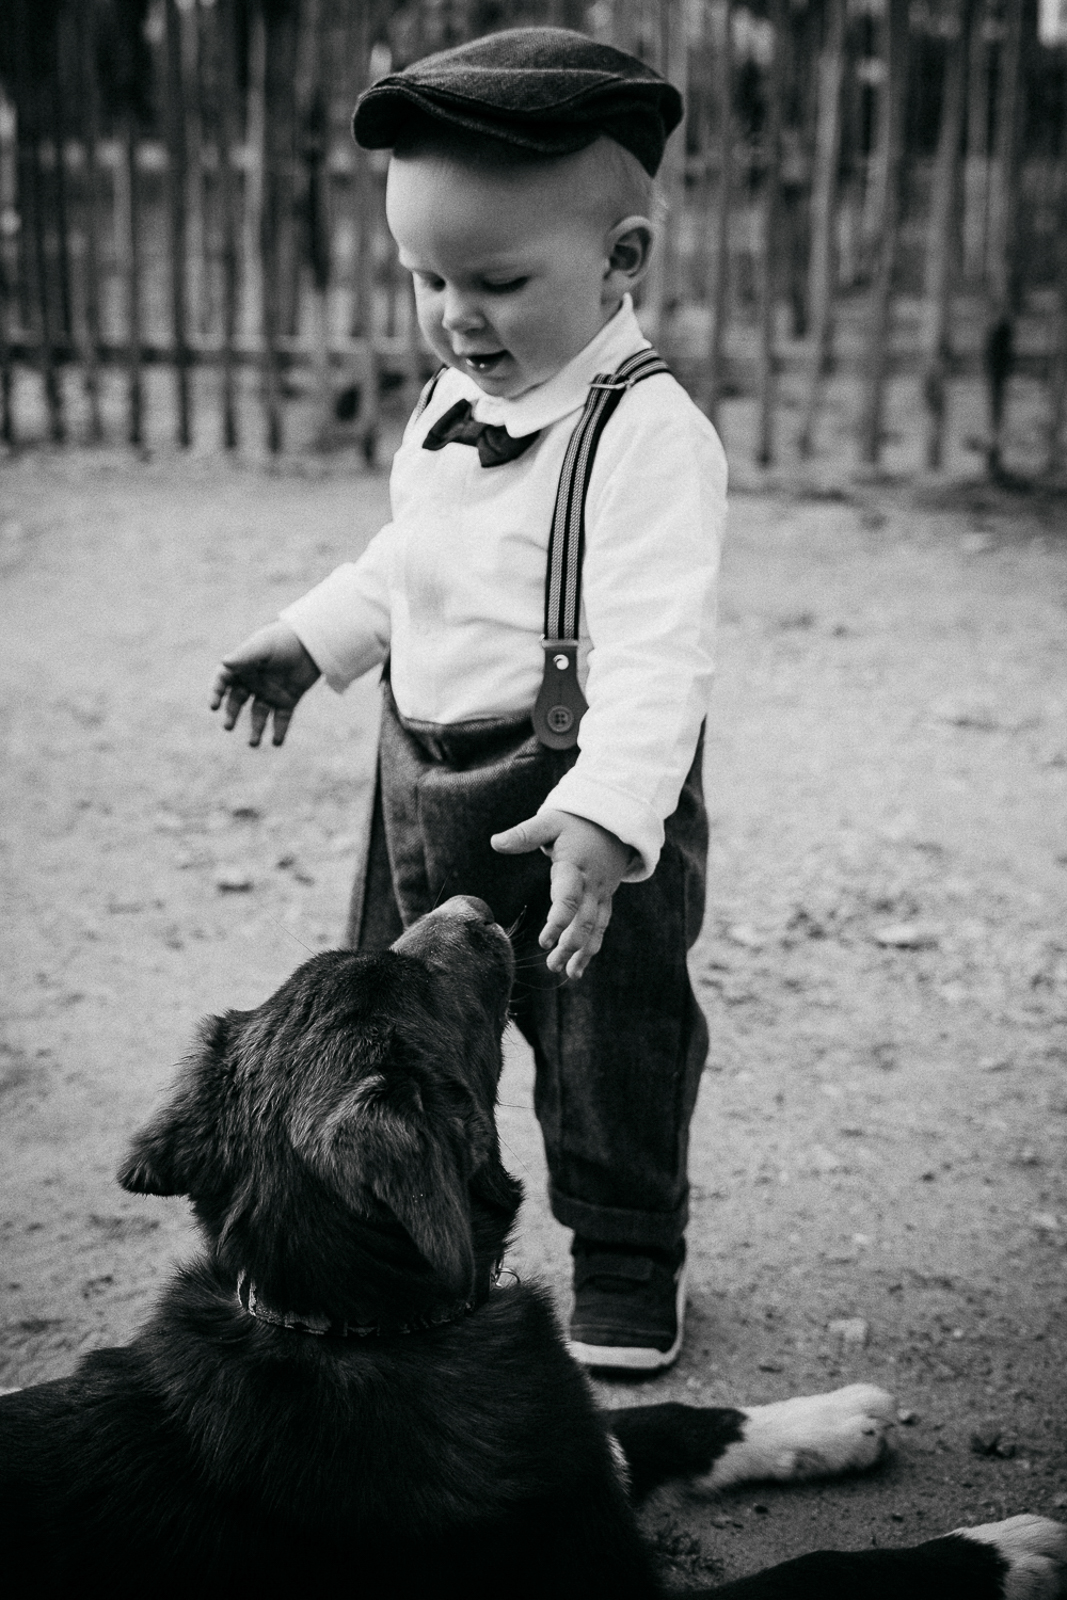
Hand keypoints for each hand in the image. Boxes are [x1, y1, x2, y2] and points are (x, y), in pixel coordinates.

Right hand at [209, 621, 320, 746]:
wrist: (313, 642)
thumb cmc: (284, 639)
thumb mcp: (263, 646)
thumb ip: (245, 656)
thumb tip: (224, 662)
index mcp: (243, 667)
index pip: (223, 682)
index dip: (216, 693)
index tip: (214, 706)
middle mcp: (254, 682)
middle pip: (237, 702)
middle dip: (231, 715)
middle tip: (228, 726)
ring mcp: (271, 692)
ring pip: (258, 716)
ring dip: (256, 730)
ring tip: (254, 744)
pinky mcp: (288, 700)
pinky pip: (281, 719)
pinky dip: (278, 732)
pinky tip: (276, 742)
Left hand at [490, 809, 632, 978]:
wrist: (615, 820)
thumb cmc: (576, 822)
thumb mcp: (550, 821)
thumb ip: (524, 834)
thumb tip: (494, 842)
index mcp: (576, 867)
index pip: (569, 899)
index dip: (558, 922)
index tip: (544, 942)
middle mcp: (592, 884)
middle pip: (584, 920)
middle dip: (570, 944)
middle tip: (552, 965)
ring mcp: (602, 893)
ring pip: (595, 927)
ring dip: (582, 951)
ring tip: (568, 974)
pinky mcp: (605, 898)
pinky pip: (601, 926)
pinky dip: (592, 946)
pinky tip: (579, 967)